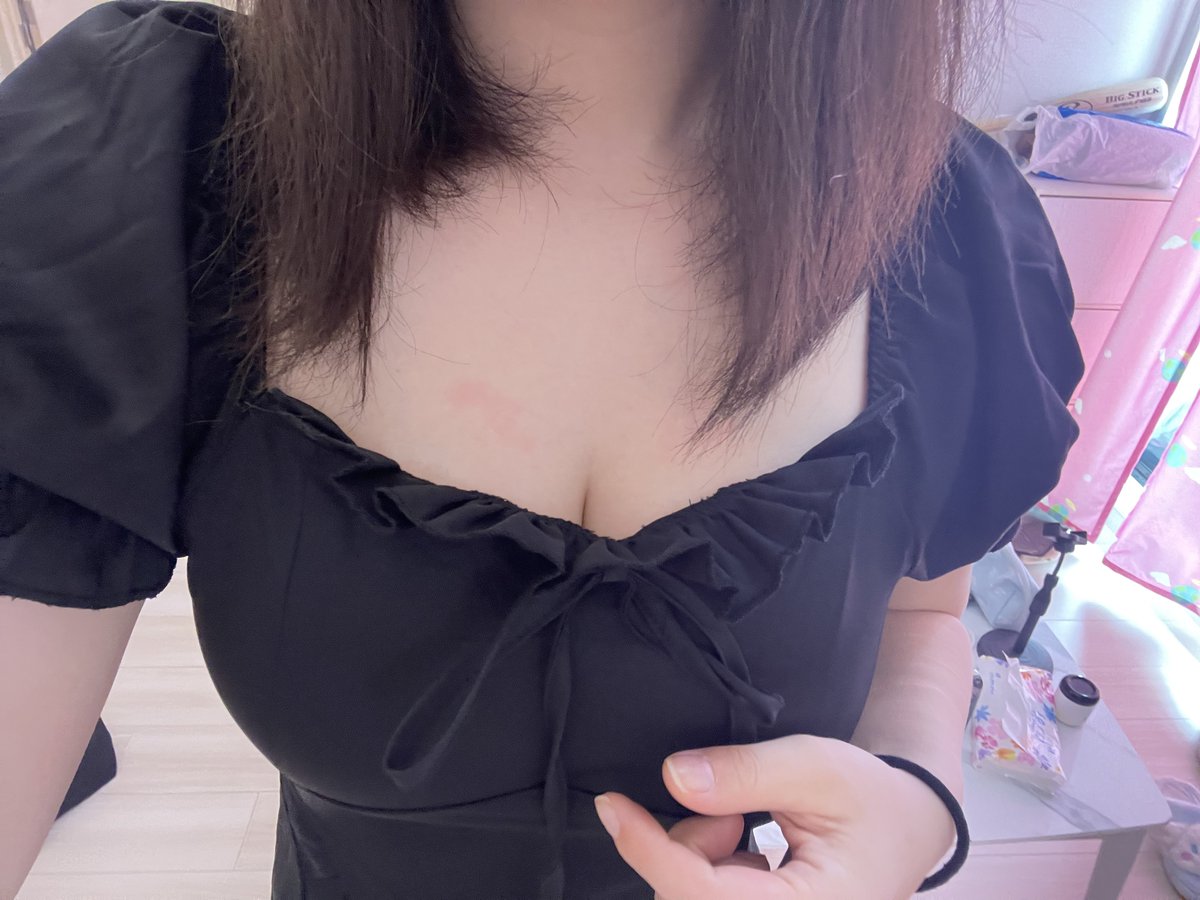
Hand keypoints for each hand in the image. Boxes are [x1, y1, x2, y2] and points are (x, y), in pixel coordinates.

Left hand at [593, 734, 956, 899]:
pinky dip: (706, 864)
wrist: (903, 826)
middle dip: (688, 845)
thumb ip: (747, 773)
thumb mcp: (817, 767)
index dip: (652, 849)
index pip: (705, 893)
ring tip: (746, 825)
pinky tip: (744, 847)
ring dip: (698, 854)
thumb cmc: (869, 797)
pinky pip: (701, 895)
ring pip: (687, 895)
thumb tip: (674, 777)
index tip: (614, 807)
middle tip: (732, 810)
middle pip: (686, 896)